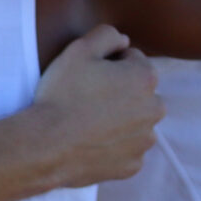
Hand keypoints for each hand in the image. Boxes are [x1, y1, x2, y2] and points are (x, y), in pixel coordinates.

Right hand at [29, 24, 161, 188]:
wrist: (46, 146)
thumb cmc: (62, 95)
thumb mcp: (78, 49)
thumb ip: (107, 35)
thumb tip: (124, 41)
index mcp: (146, 78)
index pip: (132, 60)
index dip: (108, 64)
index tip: (88, 75)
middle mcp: (154, 109)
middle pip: (138, 92)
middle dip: (120, 92)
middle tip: (87, 98)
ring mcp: (144, 140)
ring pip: (135, 122)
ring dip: (119, 119)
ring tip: (88, 122)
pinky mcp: (133, 165)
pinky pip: (127, 149)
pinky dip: (114, 146)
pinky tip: (91, 142)